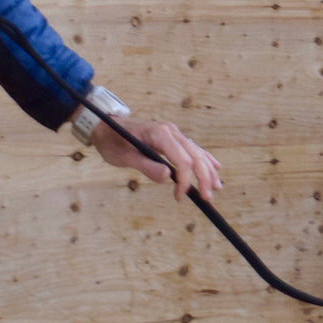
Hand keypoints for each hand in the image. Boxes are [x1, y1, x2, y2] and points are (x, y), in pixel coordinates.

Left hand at [91, 117, 222, 201]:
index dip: (185, 180)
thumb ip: (145, 166)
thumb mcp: (123, 157)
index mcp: (159, 134)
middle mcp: (170, 131)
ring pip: (197, 152)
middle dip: (204, 177)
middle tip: (207, 197)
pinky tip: (215, 167)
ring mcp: (173, 133)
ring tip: (217, 187)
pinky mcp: (172, 138)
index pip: (182, 159)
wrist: (105, 125)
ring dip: (208, 170)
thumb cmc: (112, 141)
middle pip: (195, 156)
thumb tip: (167, 176)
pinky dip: (205, 159)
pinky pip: (193, 148)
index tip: (179, 197)